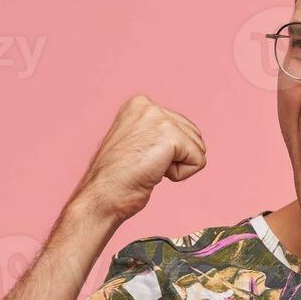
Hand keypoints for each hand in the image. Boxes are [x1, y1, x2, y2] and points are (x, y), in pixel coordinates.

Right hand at [62, 94, 206, 225]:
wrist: (102, 195)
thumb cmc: (116, 178)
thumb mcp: (137, 143)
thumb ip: (158, 133)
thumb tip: (187, 139)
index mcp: (139, 104)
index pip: (181, 126)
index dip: (168, 152)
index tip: (140, 158)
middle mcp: (148, 105)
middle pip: (194, 135)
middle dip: (176, 157)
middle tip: (145, 165)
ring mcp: (159, 118)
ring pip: (198, 148)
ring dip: (177, 166)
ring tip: (148, 168)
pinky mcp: (170, 137)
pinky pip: (198, 161)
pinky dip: (181, 175)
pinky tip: (155, 174)